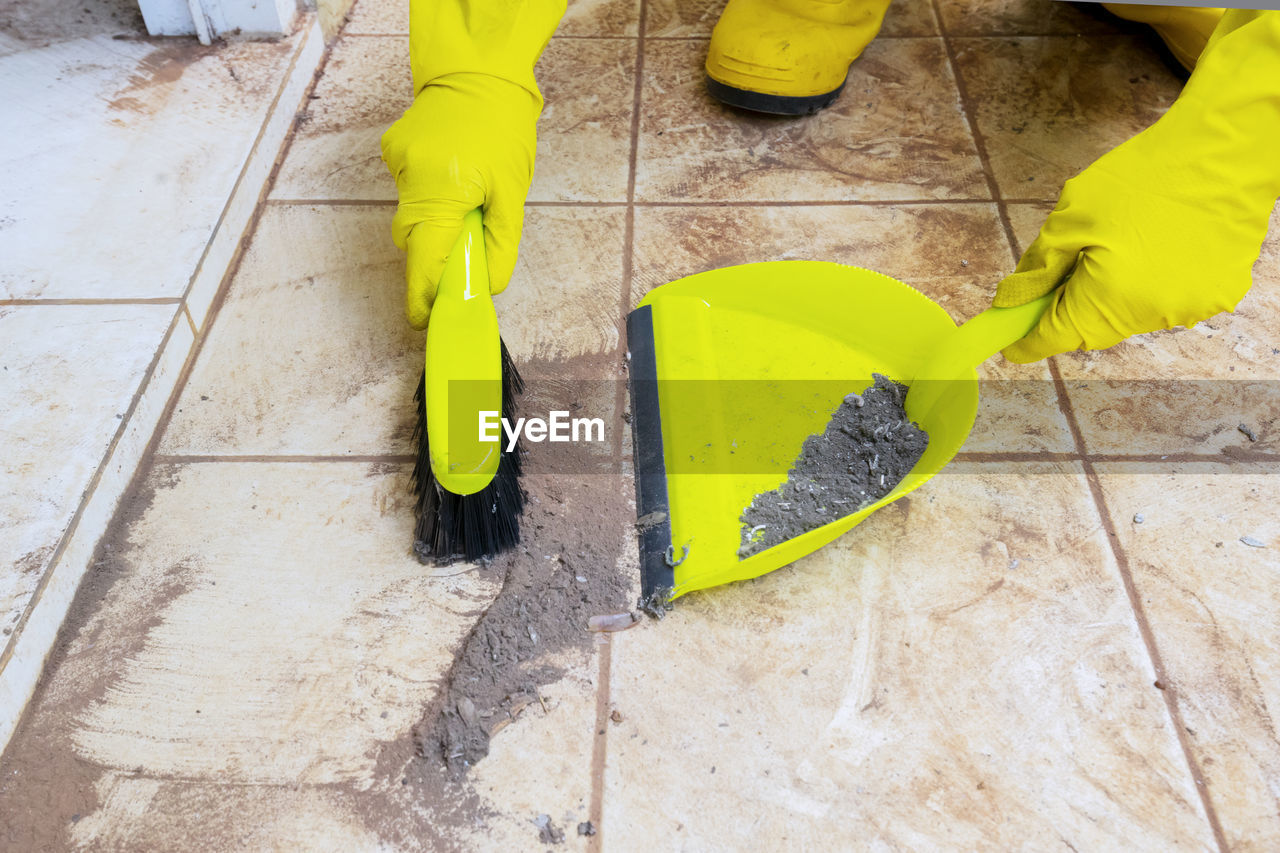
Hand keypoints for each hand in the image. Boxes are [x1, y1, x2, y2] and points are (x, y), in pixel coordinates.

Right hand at [381, 73, 539, 328]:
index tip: (424, 319)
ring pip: (412, 215)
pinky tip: (451, 173)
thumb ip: (499, 245)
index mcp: (443, 192)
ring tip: (467, 198)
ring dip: (436, 221)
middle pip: (414, 241)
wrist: (481, 72)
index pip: (424, 260)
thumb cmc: (503, 129)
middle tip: (464, 257)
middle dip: (436, 256)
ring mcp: (397, 163)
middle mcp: (412, 179)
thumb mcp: (513, 194)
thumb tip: (485, 287)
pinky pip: (408, 188)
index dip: (422, 296)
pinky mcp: (392, 150)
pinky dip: (429, 194)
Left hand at [994, 10, 1279, 363]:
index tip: (1008, 342)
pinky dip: (1149, 286)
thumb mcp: (1071, 218)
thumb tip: (1012, 301)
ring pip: (1128, 317)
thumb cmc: (1144, 178)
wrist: (1227, 151)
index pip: (1054, 339)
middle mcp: (1151, 316)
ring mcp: (1188, 309)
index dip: (1026, 340)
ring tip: (1117, 249)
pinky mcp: (1217, 295)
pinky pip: (1166, 302)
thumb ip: (1038, 268)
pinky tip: (1155, 249)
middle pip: (1091, 330)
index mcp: (1108, 300)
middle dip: (1068, 312)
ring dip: (1109, 298)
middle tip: (1059, 279)